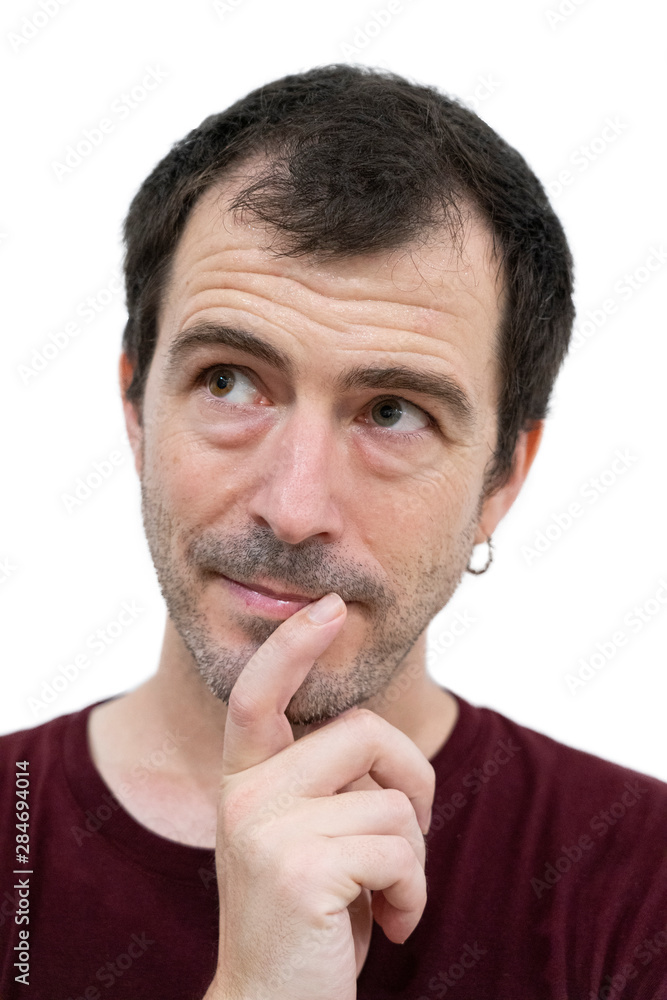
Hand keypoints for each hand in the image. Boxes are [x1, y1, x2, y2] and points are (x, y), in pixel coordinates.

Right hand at [206, 593, 434, 999]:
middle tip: (412, 833)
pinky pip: (397, 852)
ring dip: (412, 858)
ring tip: (389, 898)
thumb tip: (384, 747)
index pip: (257, 696)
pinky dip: (413, 894)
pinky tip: (391, 926)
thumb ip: (330, 786)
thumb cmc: (309, 919)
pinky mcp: (297, 869)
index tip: (328, 608)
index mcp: (247, 782)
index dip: (291, 647)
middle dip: (411, 777)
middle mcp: (245, 797)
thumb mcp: (312, 839)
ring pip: (391, 801)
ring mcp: (265, 830)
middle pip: (361, 733)